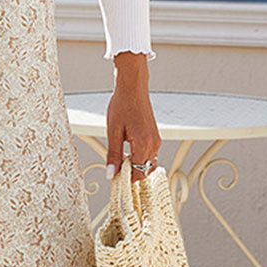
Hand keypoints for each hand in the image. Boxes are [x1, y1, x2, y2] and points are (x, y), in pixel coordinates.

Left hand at [106, 53, 159, 179]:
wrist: (132, 88)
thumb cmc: (122, 105)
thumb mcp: (113, 132)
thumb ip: (113, 155)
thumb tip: (111, 173)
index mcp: (144, 144)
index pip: (138, 173)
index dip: (125, 178)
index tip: (114, 176)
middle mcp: (153, 144)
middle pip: (144, 170)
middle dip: (130, 171)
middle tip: (115, 165)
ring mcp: (156, 140)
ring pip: (147, 163)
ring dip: (134, 163)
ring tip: (120, 153)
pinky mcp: (155, 136)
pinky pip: (149, 154)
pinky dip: (139, 155)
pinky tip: (127, 147)